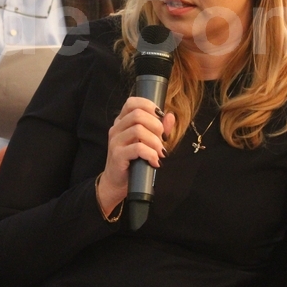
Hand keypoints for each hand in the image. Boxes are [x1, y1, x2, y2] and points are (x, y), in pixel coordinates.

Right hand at [96, 98, 174, 215]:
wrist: (117, 183)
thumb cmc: (134, 160)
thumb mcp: (148, 142)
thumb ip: (159, 128)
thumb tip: (170, 116)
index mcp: (123, 121)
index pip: (132, 102)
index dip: (148, 105)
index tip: (160, 116)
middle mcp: (117, 128)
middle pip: (137, 115)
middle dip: (156, 125)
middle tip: (162, 139)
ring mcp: (115, 141)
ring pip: (138, 130)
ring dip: (155, 141)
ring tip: (160, 152)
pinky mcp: (117, 155)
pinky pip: (137, 148)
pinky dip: (150, 154)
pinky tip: (155, 161)